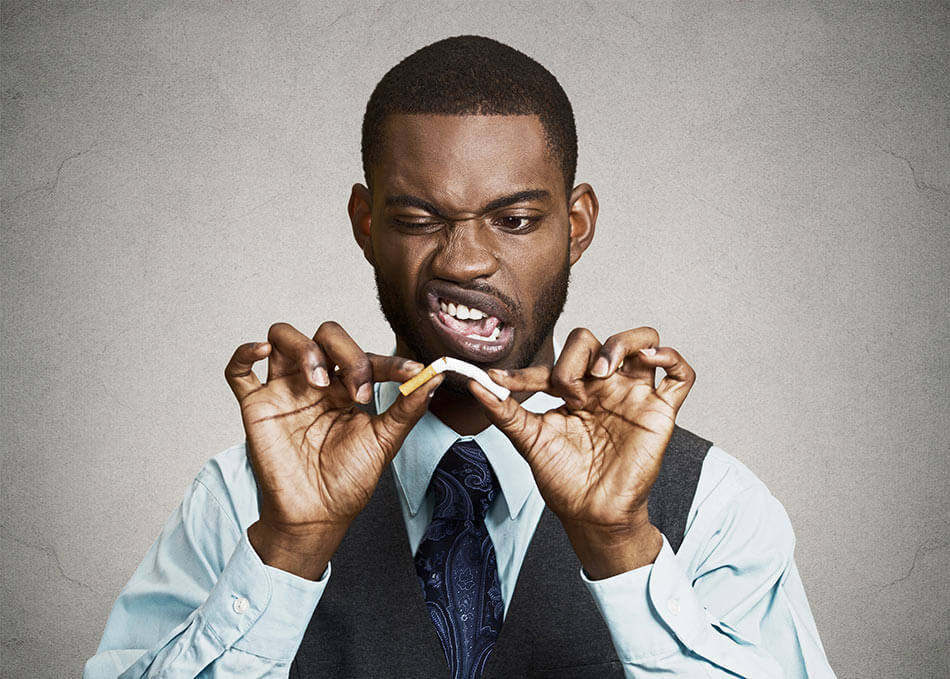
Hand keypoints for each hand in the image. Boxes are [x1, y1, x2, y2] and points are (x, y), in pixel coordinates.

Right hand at [224, 322, 441, 578]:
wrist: (317, 516)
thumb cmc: (348, 482)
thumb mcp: (385, 443)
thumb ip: (407, 409)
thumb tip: (434, 377)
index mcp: (347, 388)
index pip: (366, 357)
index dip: (389, 361)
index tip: (411, 372)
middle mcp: (315, 383)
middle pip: (325, 335)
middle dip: (346, 352)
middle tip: (357, 390)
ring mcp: (285, 391)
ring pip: (283, 338)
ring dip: (304, 348)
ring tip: (319, 380)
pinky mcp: (256, 406)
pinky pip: (238, 370)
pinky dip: (244, 352)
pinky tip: (262, 351)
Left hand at [469, 327, 694, 578]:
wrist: (590, 514)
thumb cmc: (564, 480)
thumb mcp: (529, 440)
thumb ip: (505, 411)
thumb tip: (476, 385)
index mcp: (575, 391)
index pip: (556, 361)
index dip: (528, 370)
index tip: (503, 383)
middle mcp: (605, 388)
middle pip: (596, 341)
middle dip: (576, 356)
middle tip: (568, 389)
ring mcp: (634, 396)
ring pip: (644, 342)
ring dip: (622, 342)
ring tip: (603, 368)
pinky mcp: (660, 412)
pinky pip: (681, 375)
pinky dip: (670, 357)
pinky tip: (649, 360)